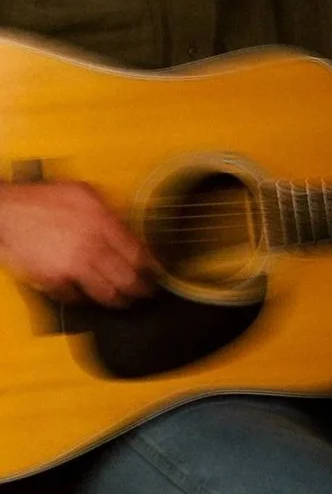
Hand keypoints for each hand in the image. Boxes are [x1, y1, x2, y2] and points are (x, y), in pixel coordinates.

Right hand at [0, 182, 152, 306]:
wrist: (7, 211)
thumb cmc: (41, 199)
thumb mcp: (83, 191)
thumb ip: (107, 208)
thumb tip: (124, 222)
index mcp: (102, 223)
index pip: (137, 252)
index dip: (150, 265)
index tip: (155, 271)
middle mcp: (91, 246)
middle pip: (126, 277)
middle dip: (139, 288)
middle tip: (145, 292)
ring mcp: (72, 266)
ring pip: (105, 293)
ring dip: (117, 300)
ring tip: (123, 301)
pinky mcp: (53, 280)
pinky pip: (75, 298)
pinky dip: (83, 299)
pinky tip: (88, 298)